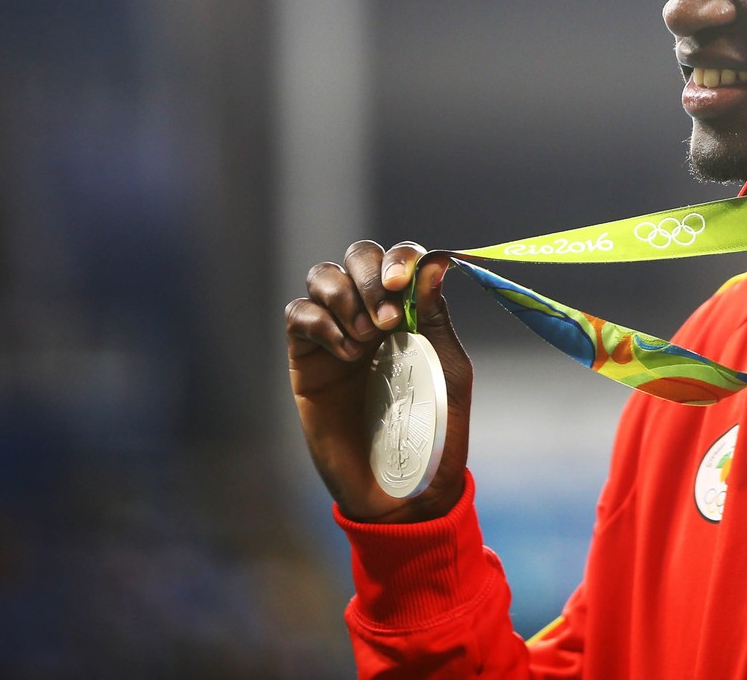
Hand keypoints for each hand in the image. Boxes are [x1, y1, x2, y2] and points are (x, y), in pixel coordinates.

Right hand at [285, 241, 472, 522]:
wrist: (403, 490)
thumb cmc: (436, 434)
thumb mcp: (448, 371)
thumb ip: (437, 318)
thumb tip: (436, 264)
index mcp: (411, 311)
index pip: (399, 259)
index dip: (399, 257)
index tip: (402, 283)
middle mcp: (371, 313)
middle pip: (357, 256)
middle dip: (369, 274)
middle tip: (386, 320)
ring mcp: (337, 333)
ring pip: (322, 276)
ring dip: (345, 296)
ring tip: (367, 339)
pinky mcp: (307, 359)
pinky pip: (298, 314)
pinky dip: (321, 322)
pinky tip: (346, 354)